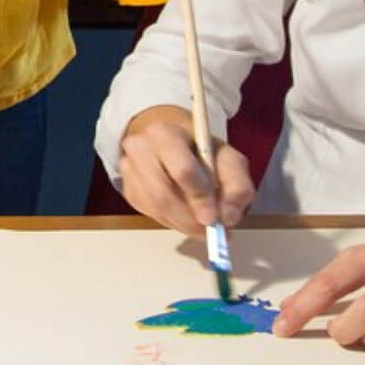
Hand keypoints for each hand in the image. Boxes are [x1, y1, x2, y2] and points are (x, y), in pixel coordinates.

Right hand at [117, 105, 254, 232]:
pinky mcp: (127, 189)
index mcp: (165, 133)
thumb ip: (237, 185)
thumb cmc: (201, 150)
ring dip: (182, 225)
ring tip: (202, 228)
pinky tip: (185, 218)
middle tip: (210, 232)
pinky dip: (172, 222)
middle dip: (190, 220)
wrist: (170, 141)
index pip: (182, 171)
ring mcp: (128, 169)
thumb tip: (228, 218)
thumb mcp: (228, 158)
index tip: (213, 219)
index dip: (199, 198)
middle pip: (163, 195)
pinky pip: (150, 214)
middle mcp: (139, 148)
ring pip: (156, 209)